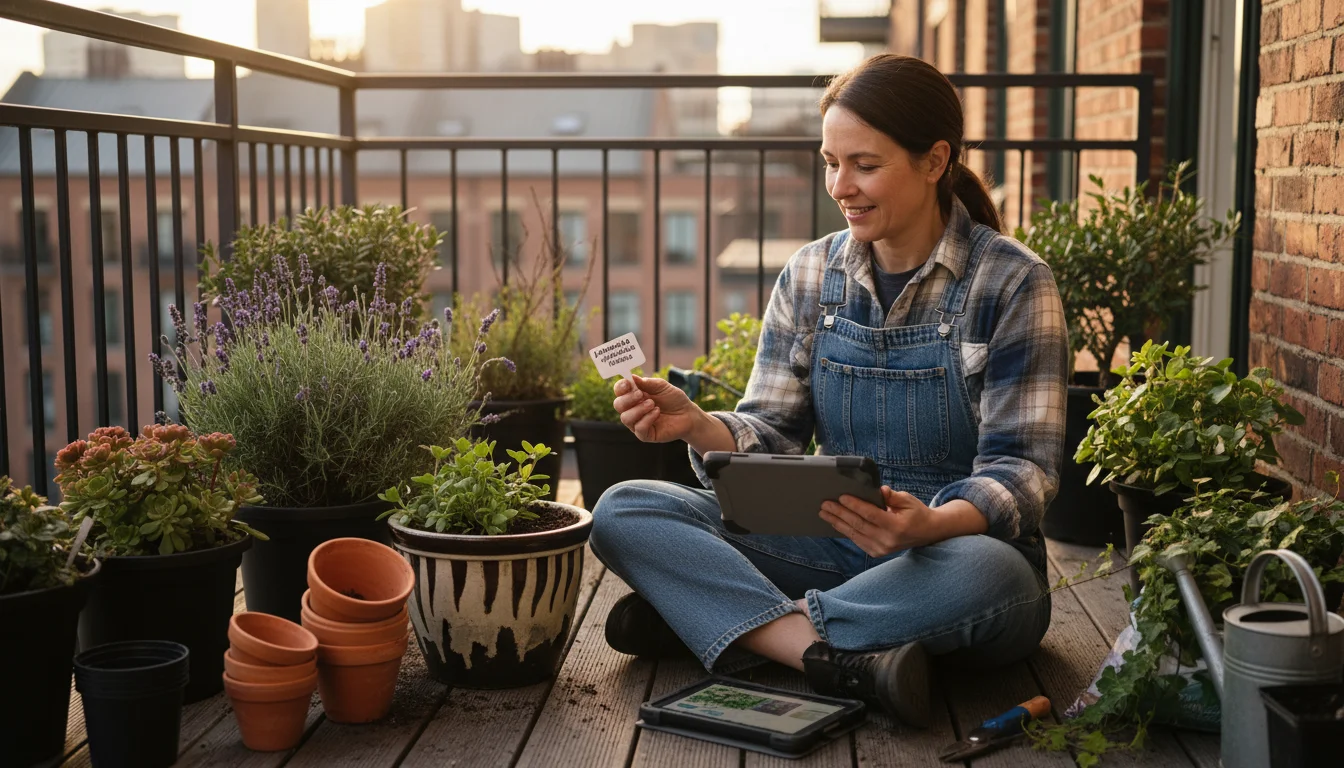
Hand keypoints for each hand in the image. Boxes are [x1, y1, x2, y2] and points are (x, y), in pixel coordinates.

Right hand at [613, 374, 698, 443]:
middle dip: (627, 399)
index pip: (619, 391)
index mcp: (634, 396)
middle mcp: (633, 409)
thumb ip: (647, 383)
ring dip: (638, 409)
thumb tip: (632, 377)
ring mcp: (637, 423)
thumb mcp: (662, 386)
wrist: (688, 414)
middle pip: (618, 405)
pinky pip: (639, 428)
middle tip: (641, 395)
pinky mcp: (645, 434)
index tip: (628, 384)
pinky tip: (657, 412)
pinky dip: (647, 419)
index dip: (620, 387)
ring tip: (653, 404)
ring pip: (625, 418)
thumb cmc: (674, 399)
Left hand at [819, 487, 987, 556]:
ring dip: (838, 523)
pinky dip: (845, 531)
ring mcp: (882, 549)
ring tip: (824, 513)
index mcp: (897, 526)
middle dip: (840, 513)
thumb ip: (891, 496)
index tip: (841, 497)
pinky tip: (835, 522)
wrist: (927, 533)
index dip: (855, 505)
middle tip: (825, 504)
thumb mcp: (907, 500)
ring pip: (855, 534)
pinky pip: (857, 540)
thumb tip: (878, 490)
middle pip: (859, 525)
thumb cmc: (916, 512)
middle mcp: (888, 540)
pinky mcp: (877, 552)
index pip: (871, 515)